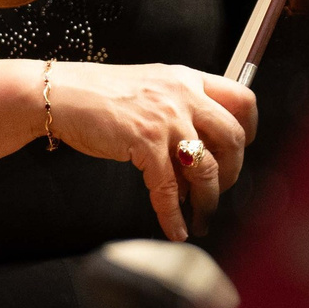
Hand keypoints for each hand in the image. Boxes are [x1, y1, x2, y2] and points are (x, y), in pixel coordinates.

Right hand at [42, 61, 257, 238]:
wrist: (58, 94)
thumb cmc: (98, 94)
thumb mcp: (150, 87)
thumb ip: (178, 106)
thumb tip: (200, 150)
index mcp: (186, 79)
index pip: (242, 98)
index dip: (250, 128)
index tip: (242, 149)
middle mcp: (182, 95)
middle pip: (233, 137)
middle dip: (233, 171)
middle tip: (220, 188)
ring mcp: (165, 118)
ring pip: (206, 167)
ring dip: (207, 199)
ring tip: (200, 214)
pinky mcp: (144, 142)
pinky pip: (169, 189)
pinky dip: (173, 216)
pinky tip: (174, 228)